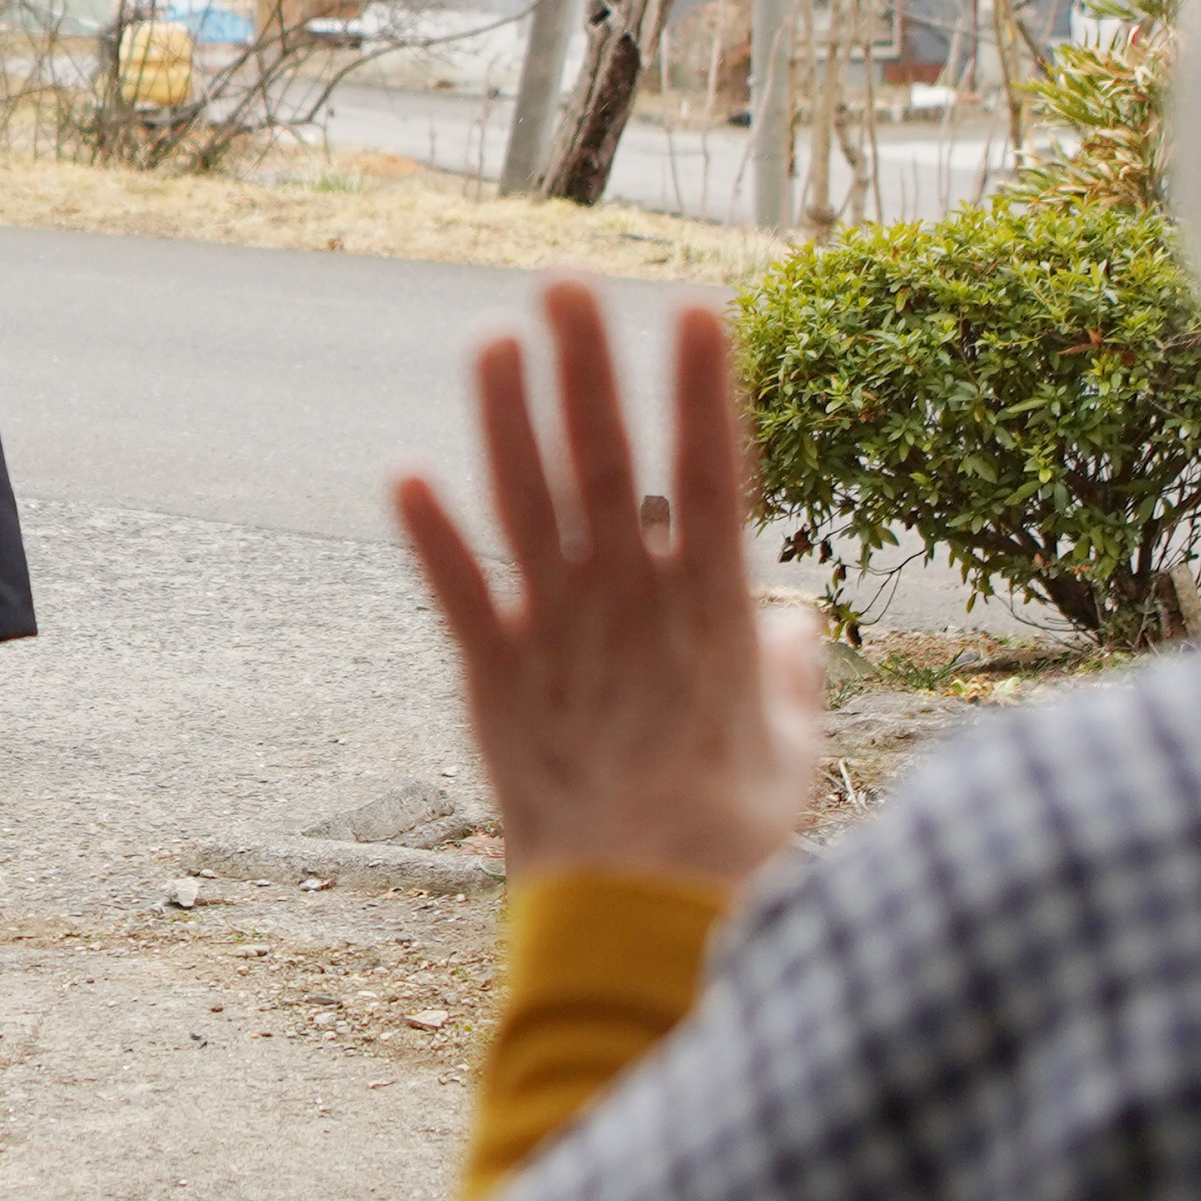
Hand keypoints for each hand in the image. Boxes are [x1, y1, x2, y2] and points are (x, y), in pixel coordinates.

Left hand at [395, 283, 821, 889]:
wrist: (639, 915)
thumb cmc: (729, 840)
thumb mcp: (793, 752)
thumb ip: (791, 675)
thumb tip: (795, 624)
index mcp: (709, 610)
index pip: (710, 474)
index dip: (704, 389)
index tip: (698, 310)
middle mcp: (629, 603)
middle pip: (605, 462)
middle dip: (586, 368)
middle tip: (565, 285)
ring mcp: (558, 636)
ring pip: (526, 506)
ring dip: (504, 418)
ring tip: (493, 339)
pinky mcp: (496, 681)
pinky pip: (458, 596)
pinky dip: (432, 539)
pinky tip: (404, 476)